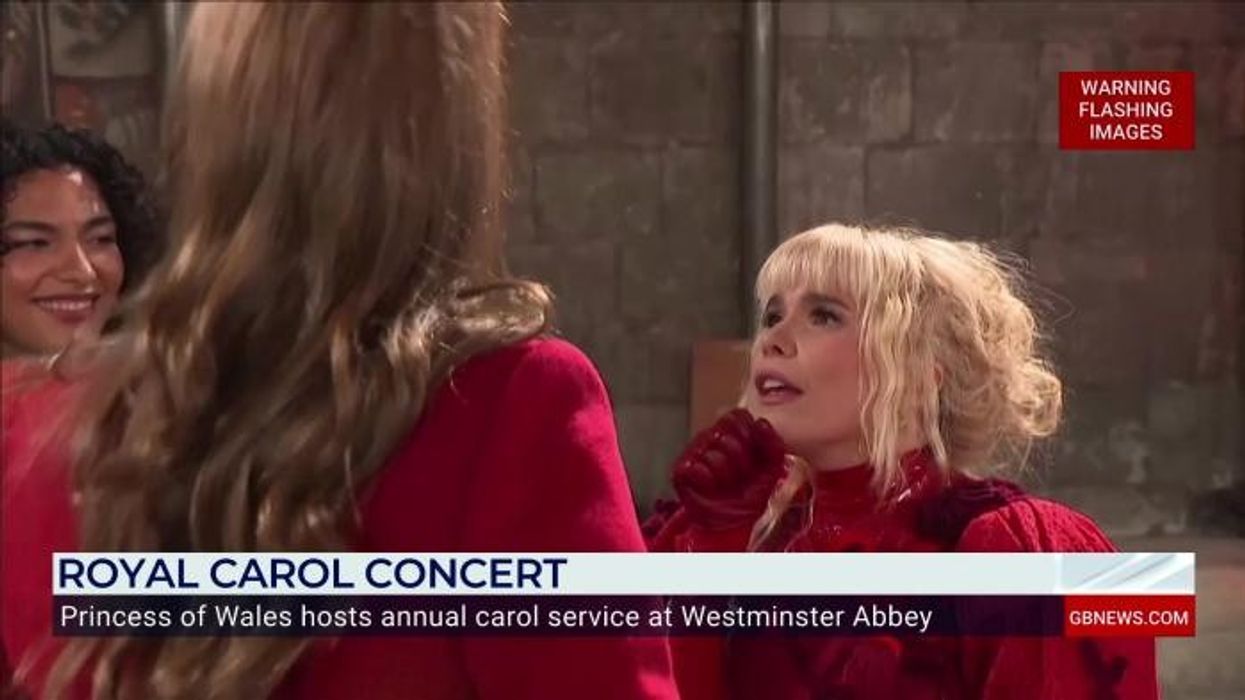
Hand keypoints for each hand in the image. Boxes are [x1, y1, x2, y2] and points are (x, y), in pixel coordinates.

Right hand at [672, 408, 786, 530]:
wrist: (739, 523)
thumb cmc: (754, 494)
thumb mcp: (772, 465)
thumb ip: (770, 440)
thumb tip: (759, 422)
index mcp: (731, 432)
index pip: (736, 416)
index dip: (748, 434)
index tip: (754, 454)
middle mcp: (710, 437)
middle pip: (724, 432)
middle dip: (740, 459)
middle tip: (741, 476)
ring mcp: (694, 452)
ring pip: (712, 453)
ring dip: (726, 475)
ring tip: (727, 485)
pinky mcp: (681, 470)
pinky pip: (695, 467)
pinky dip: (708, 480)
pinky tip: (712, 488)